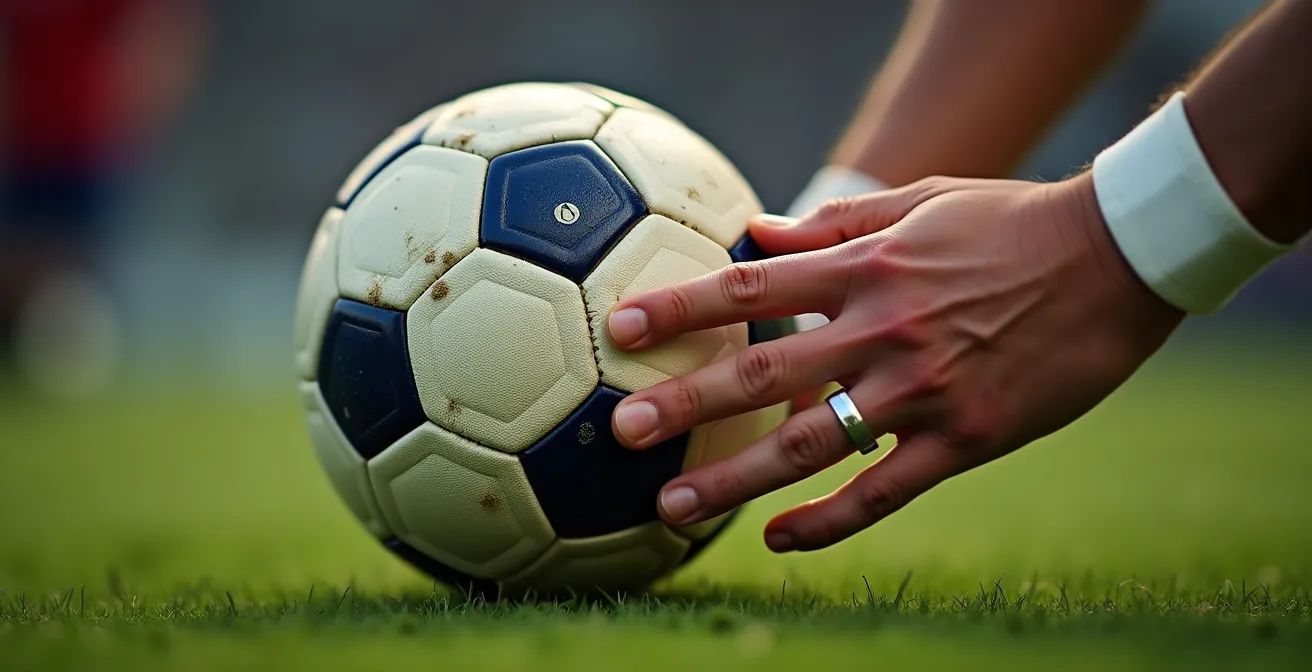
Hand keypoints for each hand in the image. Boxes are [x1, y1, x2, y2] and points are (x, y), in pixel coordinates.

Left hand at [605, 173, 1183, 552]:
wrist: (1116, 259)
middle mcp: (883, 330)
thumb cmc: (1010, 222)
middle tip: (620, 430)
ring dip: (735, 478)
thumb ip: (837, 221)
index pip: (752, 288)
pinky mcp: (966, 438)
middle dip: (686, 402)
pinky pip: (884, 491)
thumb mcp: (921, 201)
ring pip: (811, 443)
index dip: (681, 307)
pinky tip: (776, 537)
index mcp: (867, 269)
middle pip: (763, 371)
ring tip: (672, 505)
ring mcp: (924, 390)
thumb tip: (758, 231)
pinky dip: (827, 520)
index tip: (621, 328)